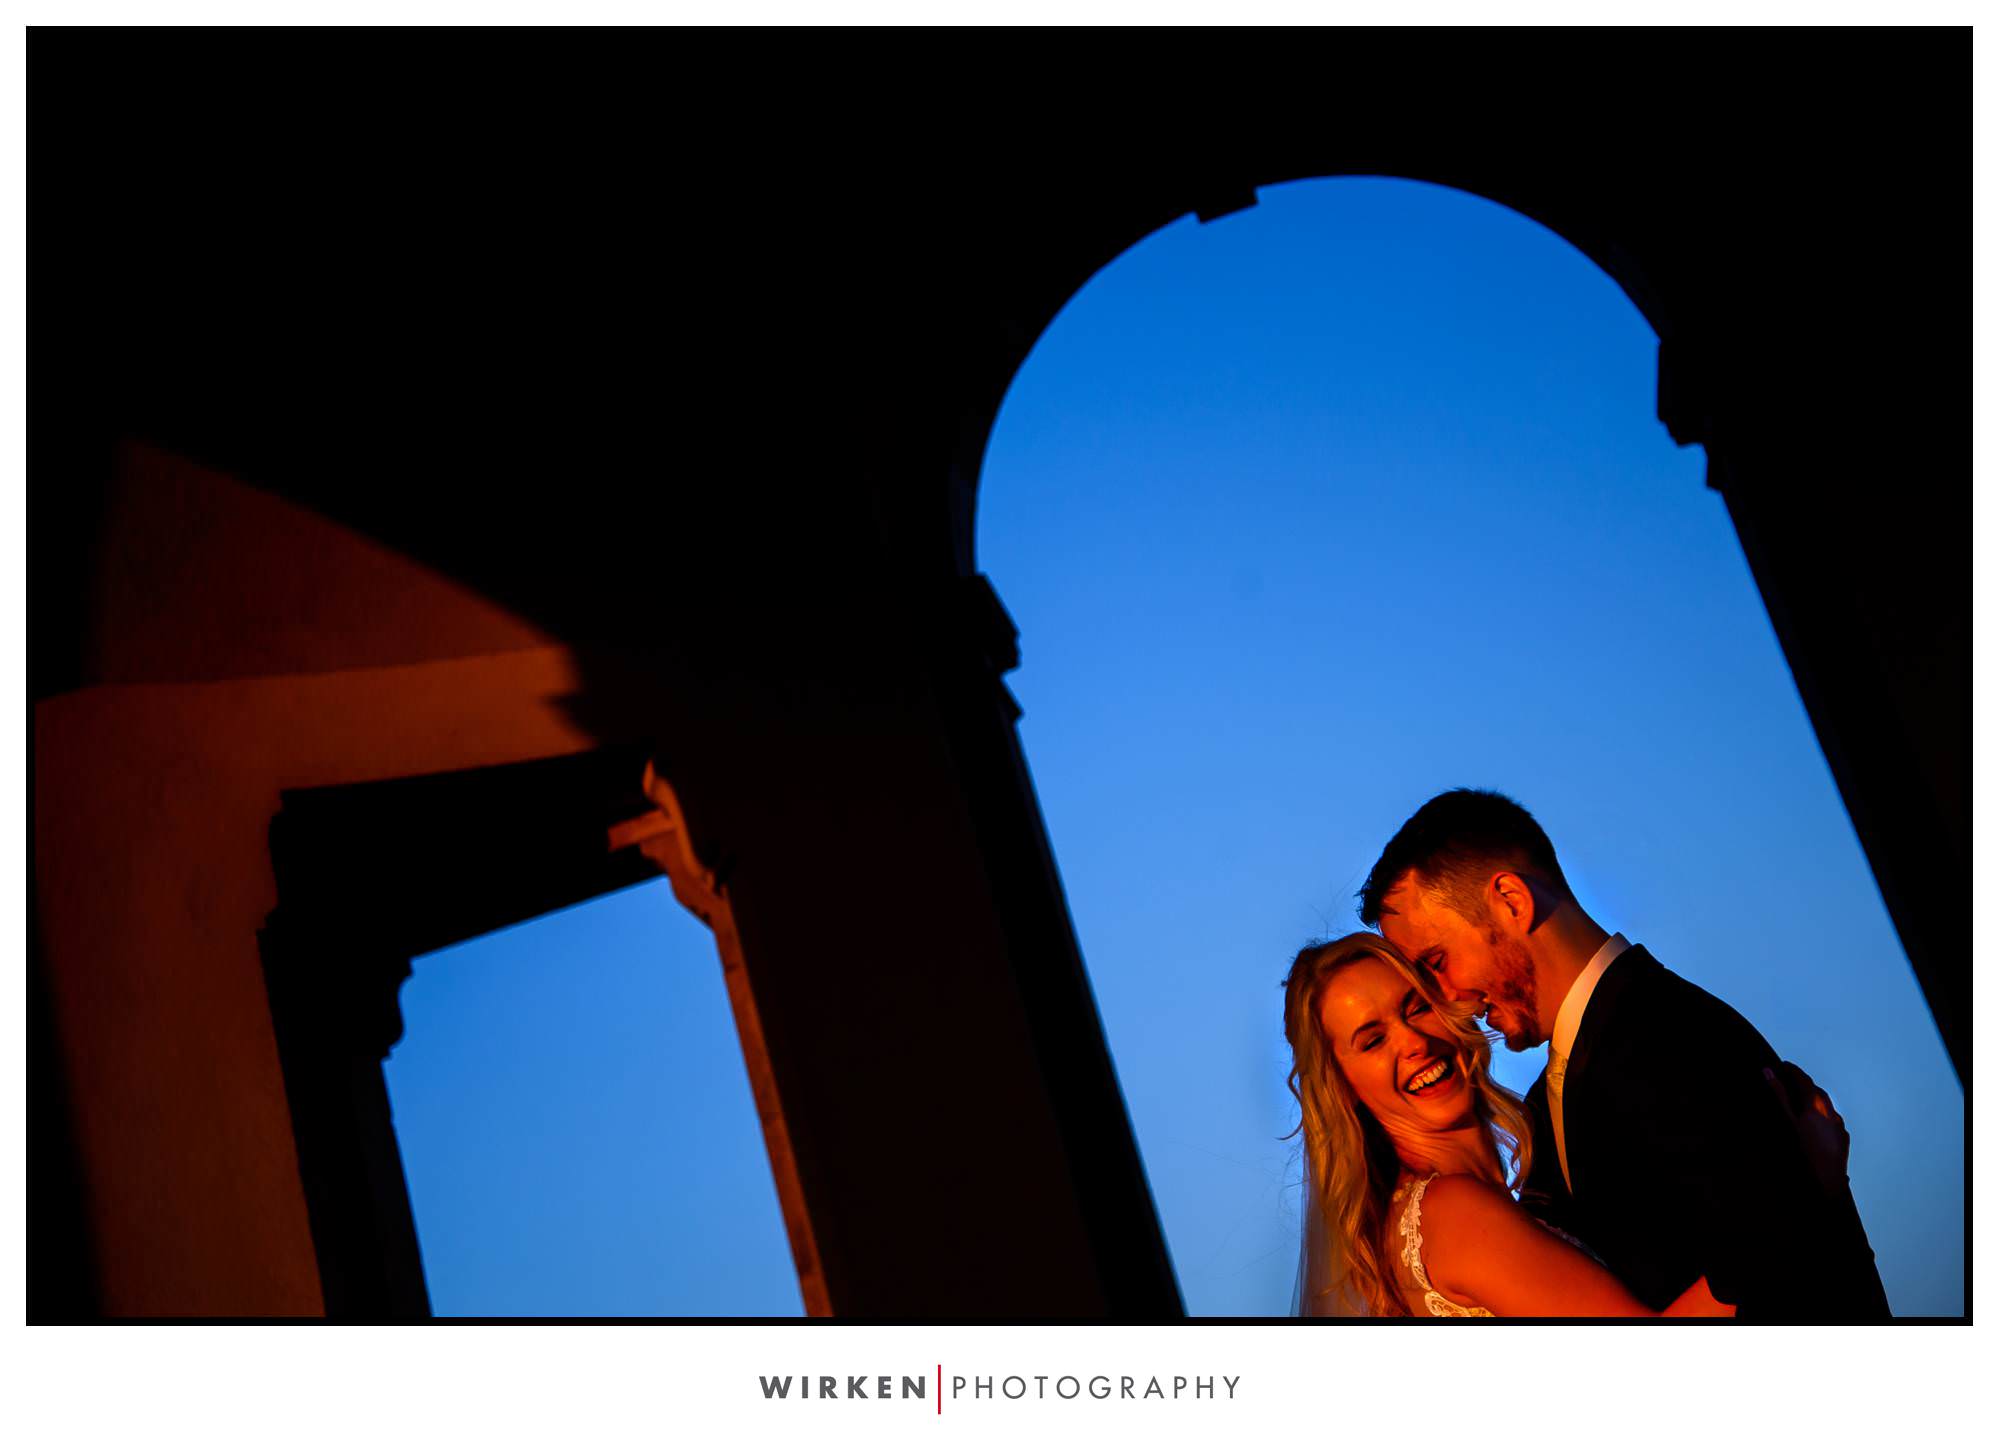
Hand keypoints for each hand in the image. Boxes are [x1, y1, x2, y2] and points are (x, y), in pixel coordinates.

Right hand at [1765, 1061, 1849, 1195]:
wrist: (1827, 1182)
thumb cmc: (1803, 1153)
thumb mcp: (1785, 1122)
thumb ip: (1778, 1096)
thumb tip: (1768, 1072)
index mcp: (1815, 1107)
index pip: (1804, 1081)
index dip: (1794, 1070)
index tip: (1785, 1064)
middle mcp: (1830, 1113)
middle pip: (1818, 1092)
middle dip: (1805, 1084)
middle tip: (1791, 1081)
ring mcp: (1839, 1127)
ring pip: (1828, 1107)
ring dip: (1816, 1100)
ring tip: (1803, 1102)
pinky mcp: (1843, 1139)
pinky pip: (1834, 1121)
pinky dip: (1824, 1116)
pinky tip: (1818, 1124)